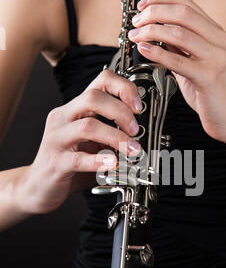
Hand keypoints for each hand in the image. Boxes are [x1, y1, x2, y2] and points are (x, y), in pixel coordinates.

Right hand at [20, 69, 142, 213]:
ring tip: (132, 150)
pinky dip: (99, 160)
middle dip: (121, 112)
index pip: (101, 80)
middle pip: (93, 98)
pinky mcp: (56, 162)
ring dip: (116, 137)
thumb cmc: (69, 162)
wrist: (40, 187)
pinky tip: (113, 163)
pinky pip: (78, 158)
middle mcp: (63, 118)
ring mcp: (57, 139)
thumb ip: (112, 133)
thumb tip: (142, 132)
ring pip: (87, 127)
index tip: (139, 106)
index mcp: (75, 109)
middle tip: (136, 130)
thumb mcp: (92, 142)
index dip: (123, 88)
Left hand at [128, 0, 225, 142]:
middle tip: (136, 22)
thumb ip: (179, 48)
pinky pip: (179, 60)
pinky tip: (145, 50)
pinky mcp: (209, 76)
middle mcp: (220, 41)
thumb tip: (155, 32)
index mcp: (217, 34)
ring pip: (179, 33)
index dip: (162, 1)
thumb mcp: (194, 63)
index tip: (143, 5)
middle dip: (154, 13)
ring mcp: (217, 58)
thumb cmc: (212, 92)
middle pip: (182, 13)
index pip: (188, 4)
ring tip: (136, 36)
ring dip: (151, 31)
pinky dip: (158, 53)